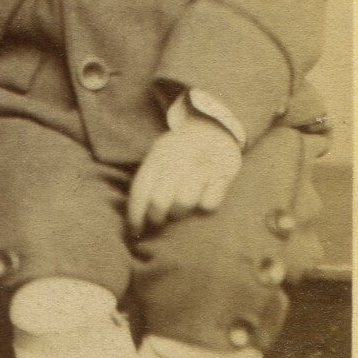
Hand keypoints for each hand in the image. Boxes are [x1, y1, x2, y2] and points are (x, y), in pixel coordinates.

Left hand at [127, 119, 241, 234]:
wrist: (215, 126)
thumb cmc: (181, 149)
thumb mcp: (160, 154)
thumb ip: (149, 179)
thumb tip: (136, 217)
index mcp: (158, 155)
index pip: (140, 189)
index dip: (135, 214)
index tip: (135, 232)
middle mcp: (178, 159)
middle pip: (159, 200)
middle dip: (156, 217)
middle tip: (159, 222)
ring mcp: (201, 166)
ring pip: (183, 202)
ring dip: (180, 213)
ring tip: (180, 210)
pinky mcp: (223, 174)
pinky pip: (209, 203)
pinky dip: (205, 206)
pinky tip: (203, 199)